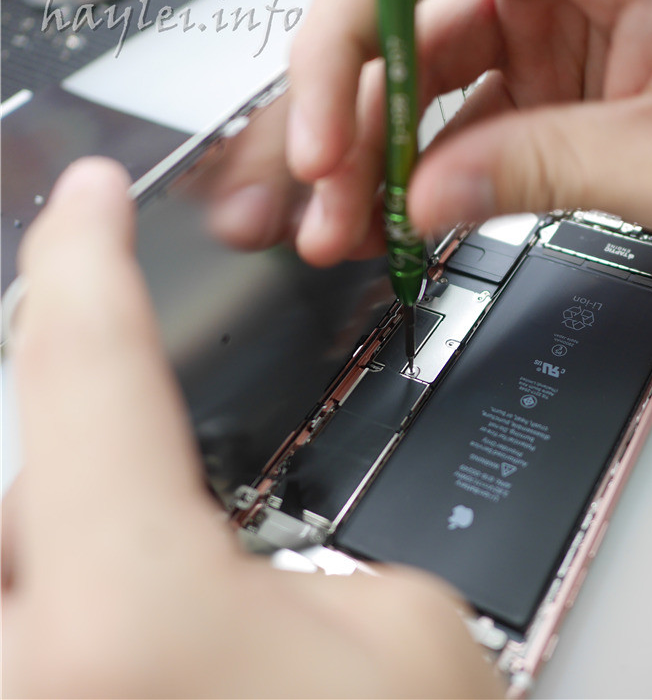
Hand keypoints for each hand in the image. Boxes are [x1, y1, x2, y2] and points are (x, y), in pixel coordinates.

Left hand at [2, 158, 501, 698]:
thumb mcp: (408, 618)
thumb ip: (310, 533)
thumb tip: (248, 540)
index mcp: (138, 619)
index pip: (86, 371)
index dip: (89, 258)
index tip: (89, 205)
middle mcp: (38, 684)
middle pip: (20, 480)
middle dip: (76, 434)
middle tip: (158, 444)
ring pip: (14, 565)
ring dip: (71, 529)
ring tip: (168, 559)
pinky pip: (26, 636)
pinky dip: (66, 593)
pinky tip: (139, 620)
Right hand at [285, 0, 651, 266]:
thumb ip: (550, 169)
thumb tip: (425, 197)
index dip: (354, 22)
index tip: (330, 115)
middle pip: (393, 0)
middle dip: (339, 102)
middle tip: (318, 195)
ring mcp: (530, 0)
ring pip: (407, 61)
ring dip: (365, 146)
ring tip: (340, 226)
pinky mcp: (525, 52)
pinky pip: (445, 102)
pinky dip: (411, 160)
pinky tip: (386, 211)